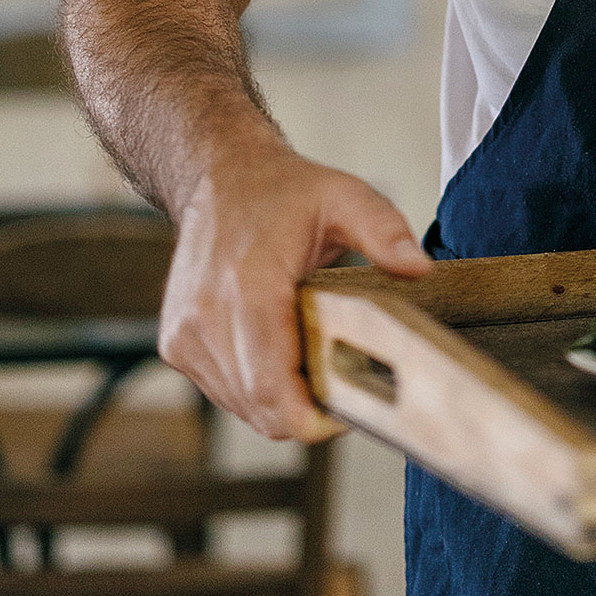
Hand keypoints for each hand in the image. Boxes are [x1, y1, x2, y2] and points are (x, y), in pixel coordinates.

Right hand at [158, 126, 431, 440]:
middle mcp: (204, 318)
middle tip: (343, 379)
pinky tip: (278, 349)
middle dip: (307, 409)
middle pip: (263, 409)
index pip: (274, 389)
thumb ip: (384, 231)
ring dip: (281, 399)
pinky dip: (256, 386)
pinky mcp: (175, 345)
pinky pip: (226, 393)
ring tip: (311, 356)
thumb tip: (419, 268)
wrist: (218, 177)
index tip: (352, 408)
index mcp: (246, 287)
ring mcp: (183, 335)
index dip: (316, 418)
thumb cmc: (282, 191)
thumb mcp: (345, 197)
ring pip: (243, 407)